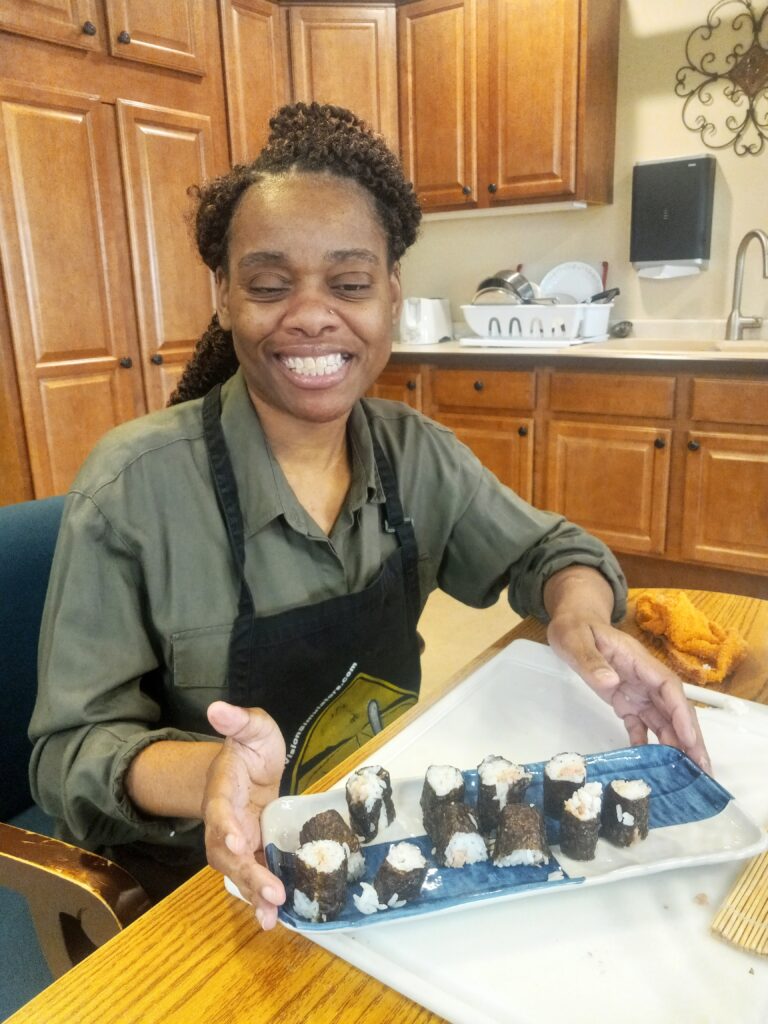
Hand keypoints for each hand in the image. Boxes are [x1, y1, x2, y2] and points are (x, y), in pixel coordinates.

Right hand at [203, 701, 286, 928]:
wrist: (247, 769)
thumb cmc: (250, 748)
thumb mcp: (253, 727)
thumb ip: (239, 720)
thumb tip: (217, 707)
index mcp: (222, 789)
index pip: (219, 809)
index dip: (226, 824)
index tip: (238, 838)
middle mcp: (224, 821)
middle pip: (227, 851)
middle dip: (247, 873)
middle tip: (270, 892)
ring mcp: (237, 840)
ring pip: (238, 871)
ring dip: (254, 894)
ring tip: (271, 917)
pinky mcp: (253, 852)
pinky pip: (253, 876)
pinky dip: (261, 899)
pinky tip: (276, 920)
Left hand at [547, 614, 710, 773]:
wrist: (571, 624)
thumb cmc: (574, 628)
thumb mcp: (575, 640)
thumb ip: (591, 661)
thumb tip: (610, 681)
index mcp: (638, 661)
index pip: (668, 687)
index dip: (681, 713)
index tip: (689, 739)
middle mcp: (644, 678)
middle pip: (673, 708)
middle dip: (689, 737)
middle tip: (702, 769)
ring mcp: (636, 690)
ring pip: (662, 720)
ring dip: (675, 745)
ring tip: (686, 774)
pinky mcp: (625, 700)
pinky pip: (640, 724)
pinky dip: (646, 743)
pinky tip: (650, 764)